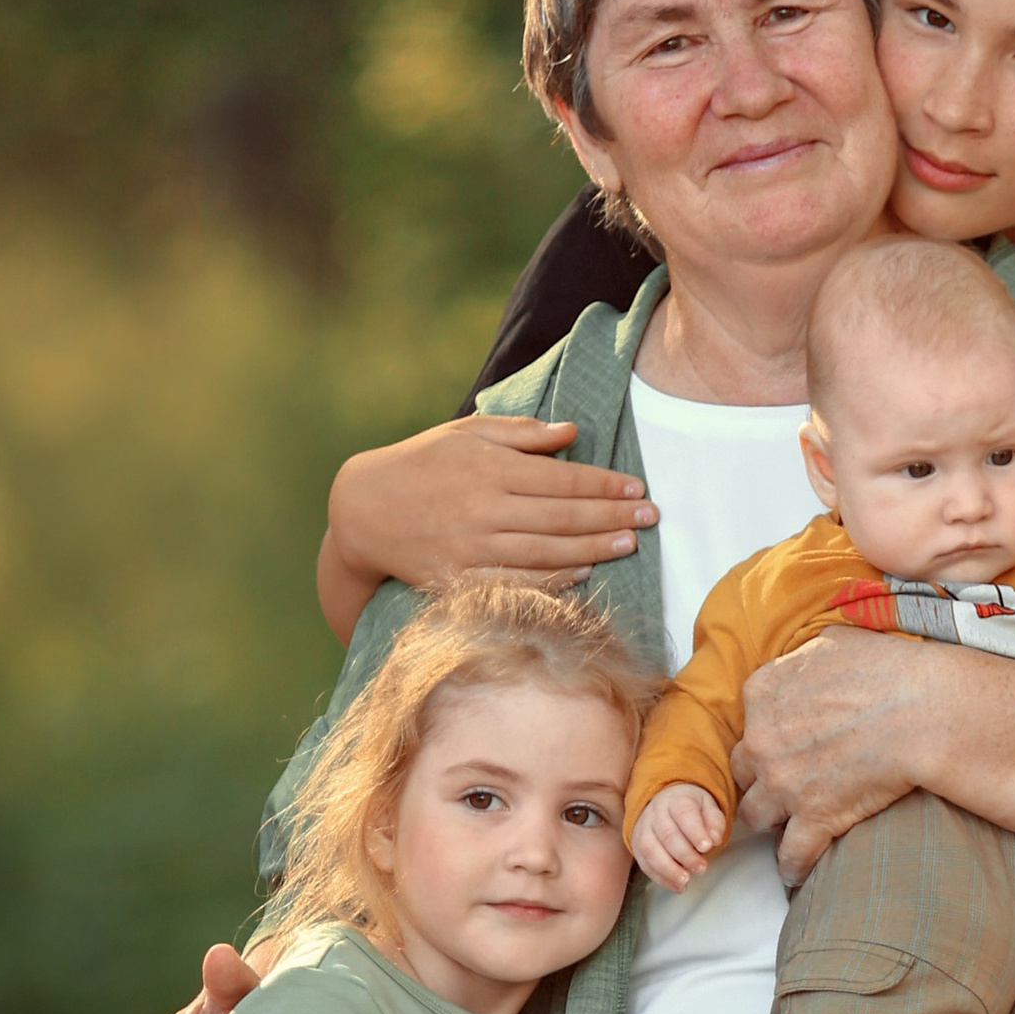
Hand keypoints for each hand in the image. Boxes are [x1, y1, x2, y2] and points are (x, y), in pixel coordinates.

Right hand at [325, 416, 656, 599]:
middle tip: (651, 518)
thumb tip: (571, 431)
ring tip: (629, 544)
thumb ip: (520, 433)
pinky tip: (584, 574)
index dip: (604, 485)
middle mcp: (483, 508)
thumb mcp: (465, 433)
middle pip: (562, 516)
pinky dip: (553, 580)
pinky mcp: (459, 579)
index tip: (637, 488)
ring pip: (545, 551)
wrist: (363, 510)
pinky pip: (516, 582)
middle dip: (612, 517)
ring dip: (593, 549)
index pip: (561, 478)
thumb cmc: (421, 463)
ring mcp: (471, 548)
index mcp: (488, 468)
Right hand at [631, 782, 727, 892]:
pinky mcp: (637, 845)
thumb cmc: (691, 809)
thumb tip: (714, 839)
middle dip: (685, 855)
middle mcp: (656, 813)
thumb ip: (715, 822)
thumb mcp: (709, 807)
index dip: (695, 831)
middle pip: (667, 835)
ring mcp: (643, 829)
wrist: (665, 803)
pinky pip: (645, 864)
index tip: (707, 846)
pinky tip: (676, 886)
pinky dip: (660, 878)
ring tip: (685, 881)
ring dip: (668, 869)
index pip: (684, 814)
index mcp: (676, 800)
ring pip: (651, 850)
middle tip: (701, 868)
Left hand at [732, 626, 948, 884]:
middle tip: (783, 785)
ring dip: (771, 822)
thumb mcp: (834, 642)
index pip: (747, 723)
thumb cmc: (888, 670)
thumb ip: (805, 656)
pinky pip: (790, 856)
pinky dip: (794, 866)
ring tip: (786, 828)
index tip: (780, 747)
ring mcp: (783, 784)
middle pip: (743, 771)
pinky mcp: (813, 819)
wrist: (922, 710)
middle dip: (760, 778)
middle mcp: (761, 740)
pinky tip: (798, 871)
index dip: (765, 737)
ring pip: (755, 816)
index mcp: (763, 693)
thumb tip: (808, 659)